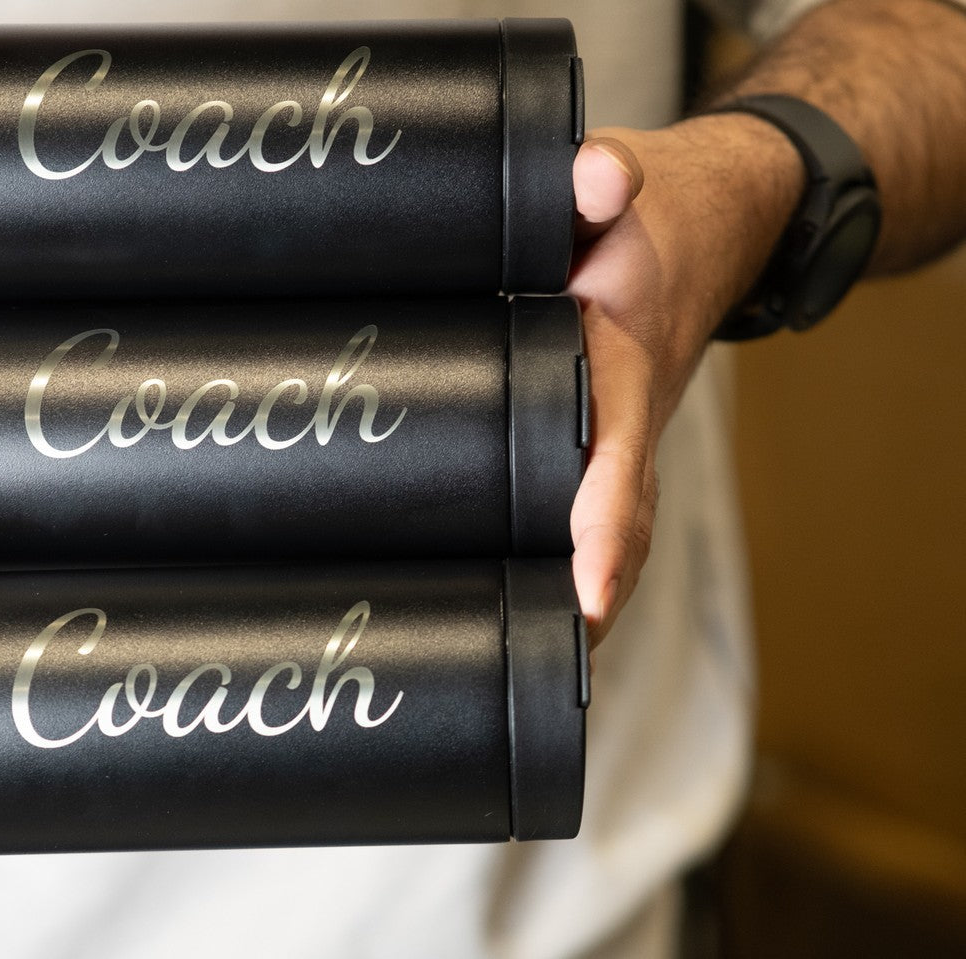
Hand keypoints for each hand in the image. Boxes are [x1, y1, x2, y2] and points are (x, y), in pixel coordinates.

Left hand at [567, 115, 801, 642]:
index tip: (591, 595)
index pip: (615, 455)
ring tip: (554, 661)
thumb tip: (594, 180)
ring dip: (594, 586)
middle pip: (623, 519)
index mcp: (627, 360)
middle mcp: (631, 410)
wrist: (712, 218)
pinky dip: (591, 551)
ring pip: (617, 521)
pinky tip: (555, 605)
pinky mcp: (613, 430)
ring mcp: (626, 428)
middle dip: (597, 590)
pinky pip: (604, 498)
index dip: (604, 526)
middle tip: (559, 664)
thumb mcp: (622, 176)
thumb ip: (599, 174)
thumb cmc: (653, 209)